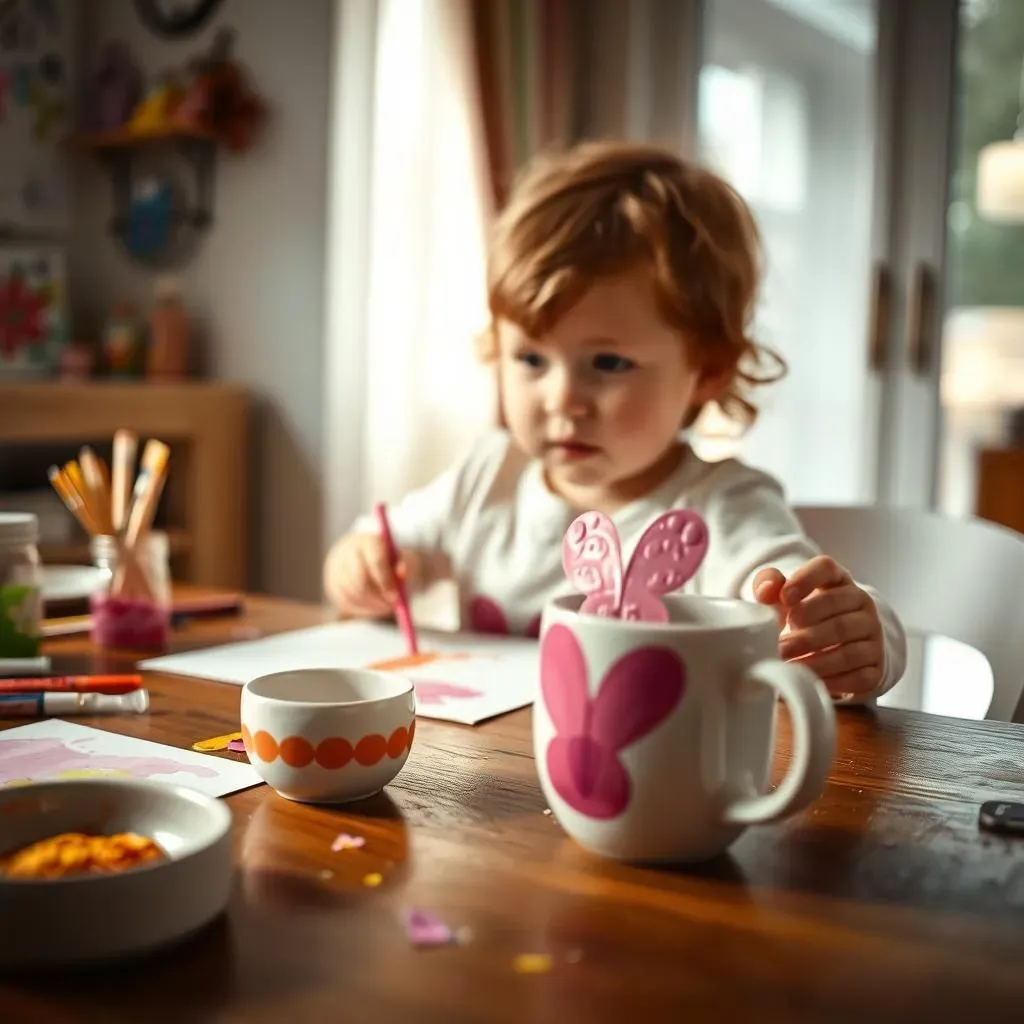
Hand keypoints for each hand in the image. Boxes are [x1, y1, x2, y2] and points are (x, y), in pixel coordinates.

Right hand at [323, 533, 421, 618]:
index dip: (386, 581)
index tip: (396, 596)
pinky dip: (361, 609)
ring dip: (371, 605)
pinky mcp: (331, 583)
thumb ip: (407, 563)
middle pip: (359, 580)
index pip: (374, 561)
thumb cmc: (390, 559)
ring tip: (386, 605)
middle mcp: (347, 551)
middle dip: (377, 597)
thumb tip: (403, 571)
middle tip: (391, 606)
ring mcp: (335, 567)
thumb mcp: (403, 557)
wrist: (367, 557)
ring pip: (352, 594)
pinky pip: (345, 602)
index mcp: (367, 541)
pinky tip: (374, 606)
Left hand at [753, 556, 884, 697]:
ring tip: (789, 665)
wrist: (840, 647)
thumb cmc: (806, 616)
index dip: (805, 579)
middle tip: (780, 645)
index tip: (785, 597)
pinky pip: (858, 676)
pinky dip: (832, 682)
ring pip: (848, 646)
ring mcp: (873, 634)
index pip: (825, 568)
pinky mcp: (876, 666)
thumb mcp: (787, 598)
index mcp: (838, 580)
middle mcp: (861, 603)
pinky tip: (810, 682)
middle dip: (804, 629)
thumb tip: (766, 591)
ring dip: (815, 659)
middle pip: (836, 610)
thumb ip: (770, 587)